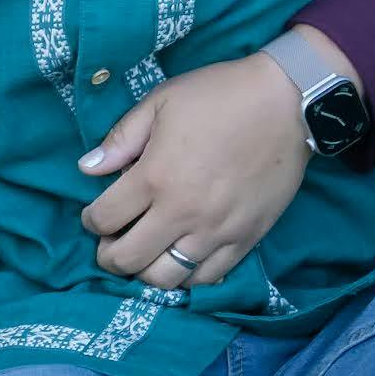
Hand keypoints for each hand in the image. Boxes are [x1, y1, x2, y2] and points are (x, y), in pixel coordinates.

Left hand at [78, 51, 311, 282]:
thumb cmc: (219, 96)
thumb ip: (121, 138)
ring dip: (145, 272)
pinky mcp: (245, 240)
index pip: (104, 219)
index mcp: (154, 177)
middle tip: (110, 245)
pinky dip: (187, 276)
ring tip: (145, 255)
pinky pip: (208, 278)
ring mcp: (215, 232)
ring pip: (166, 279)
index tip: (95, 215)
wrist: (286, 103)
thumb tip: (87, 168)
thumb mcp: (160, 102)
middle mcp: (181, 212)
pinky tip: (180, 259)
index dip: (91, 221)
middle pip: (128, 260)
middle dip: (109, 256)